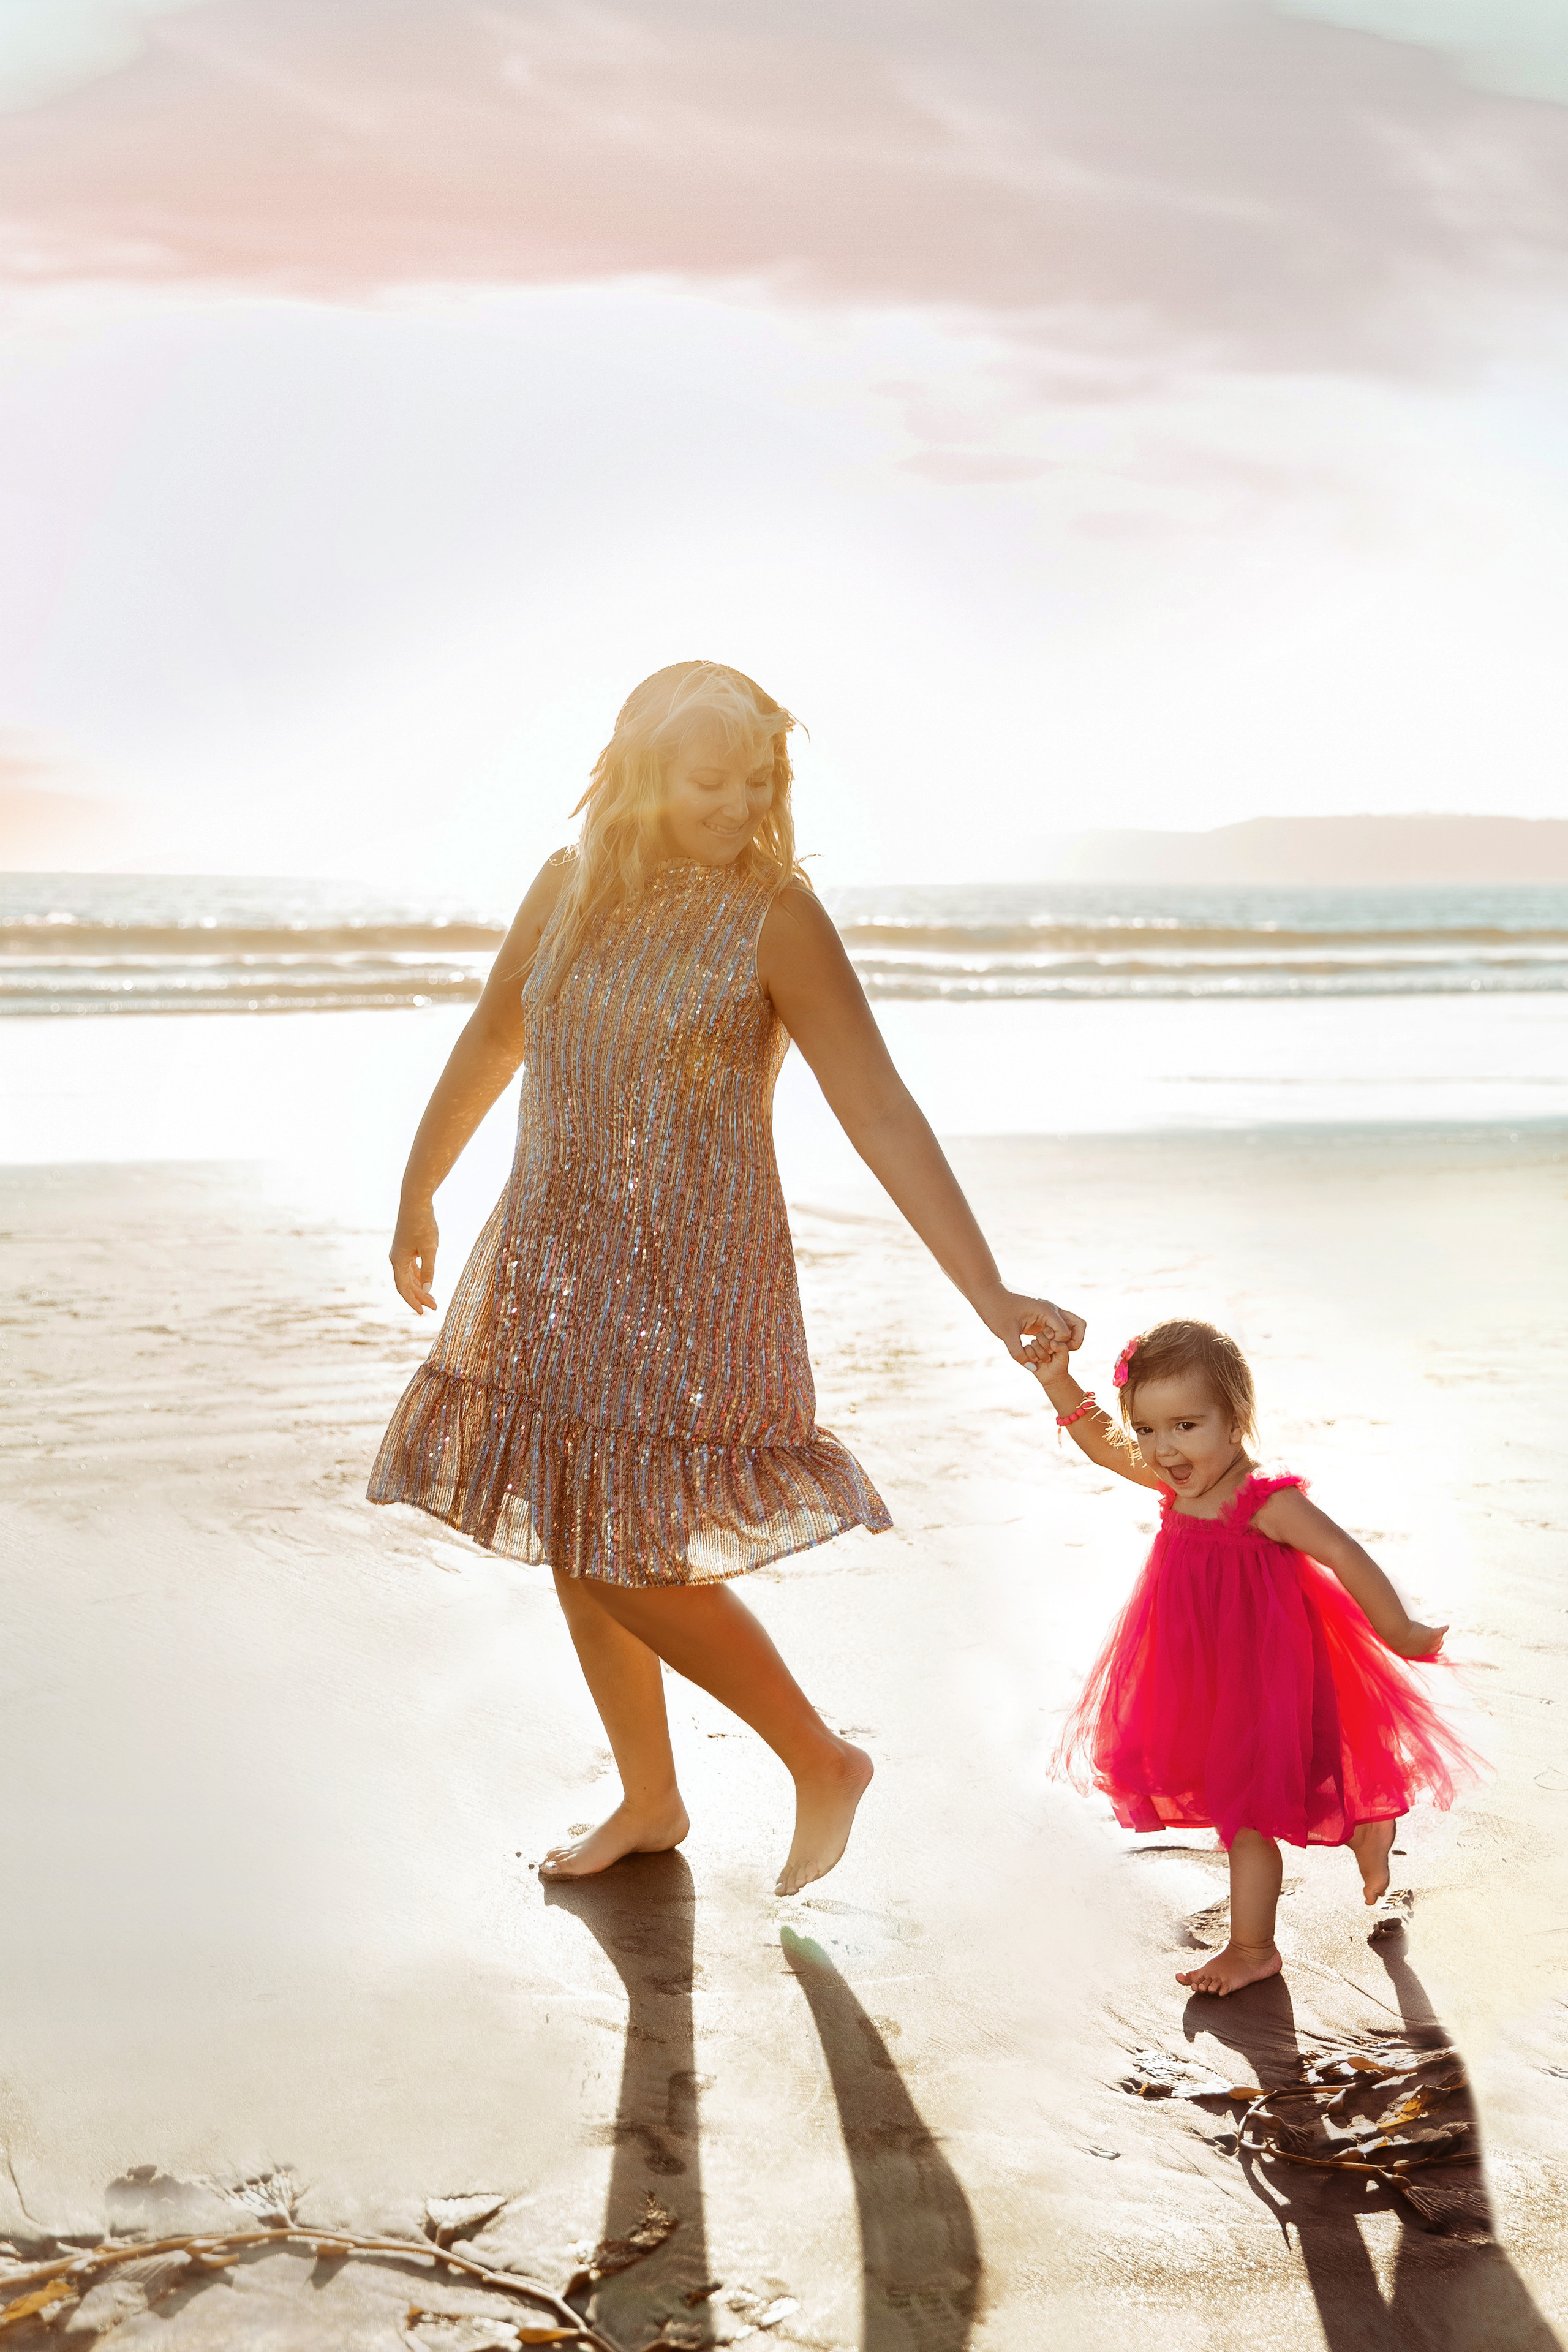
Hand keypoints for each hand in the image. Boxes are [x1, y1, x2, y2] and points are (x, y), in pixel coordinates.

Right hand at [390, 1198, 438, 1314]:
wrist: (415, 1202)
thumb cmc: (423, 1224)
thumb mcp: (430, 1249)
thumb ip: (429, 1270)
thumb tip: (427, 1289)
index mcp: (398, 1261)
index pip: (404, 1288)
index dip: (413, 1301)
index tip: (423, 1313)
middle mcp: (396, 1259)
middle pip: (407, 1284)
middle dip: (420, 1296)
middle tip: (434, 1307)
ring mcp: (400, 1253)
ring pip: (409, 1276)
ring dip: (420, 1287)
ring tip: (432, 1298)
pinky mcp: (406, 1247)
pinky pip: (411, 1268)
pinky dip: (419, 1276)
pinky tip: (426, 1282)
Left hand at [977, 1286, 1084, 1367]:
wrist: (988, 1292)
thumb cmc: (996, 1309)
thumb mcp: (1006, 1333)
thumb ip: (1019, 1353)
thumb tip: (1033, 1369)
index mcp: (1046, 1311)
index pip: (1065, 1333)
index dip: (1057, 1346)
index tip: (1041, 1349)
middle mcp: (1052, 1310)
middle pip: (1078, 1325)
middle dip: (1073, 1342)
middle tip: (1056, 1351)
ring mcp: (1048, 1313)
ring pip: (1070, 1327)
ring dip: (1065, 1340)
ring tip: (1049, 1349)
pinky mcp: (1042, 1318)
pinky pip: (1058, 1329)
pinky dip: (1055, 1339)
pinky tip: (1041, 1346)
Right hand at [1028, 1331, 1072, 1386]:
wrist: (1052, 1377)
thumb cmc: (1060, 1365)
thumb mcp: (1064, 1357)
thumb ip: (1062, 1348)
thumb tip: (1052, 1342)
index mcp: (1053, 1337)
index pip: (1048, 1330)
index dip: (1050, 1341)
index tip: (1054, 1351)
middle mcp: (1044, 1339)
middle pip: (1039, 1335)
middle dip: (1045, 1348)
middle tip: (1049, 1357)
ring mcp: (1036, 1345)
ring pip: (1033, 1342)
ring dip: (1039, 1353)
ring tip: (1043, 1360)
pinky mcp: (1029, 1351)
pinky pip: (1027, 1348)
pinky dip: (1032, 1356)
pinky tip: (1036, 1362)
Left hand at [1389, 1620, 1446, 1659]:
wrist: (1396, 1631)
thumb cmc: (1390, 1634)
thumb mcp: (1391, 1638)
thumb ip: (1390, 1637)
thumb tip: (1381, 1632)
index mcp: (1412, 1653)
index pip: (1423, 1653)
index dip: (1427, 1650)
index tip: (1430, 1648)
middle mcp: (1423, 1650)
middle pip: (1434, 1648)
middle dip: (1438, 1646)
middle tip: (1442, 1643)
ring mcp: (1428, 1642)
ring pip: (1438, 1640)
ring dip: (1440, 1637)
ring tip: (1442, 1633)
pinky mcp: (1431, 1634)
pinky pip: (1441, 1631)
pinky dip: (1444, 1628)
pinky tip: (1447, 1626)